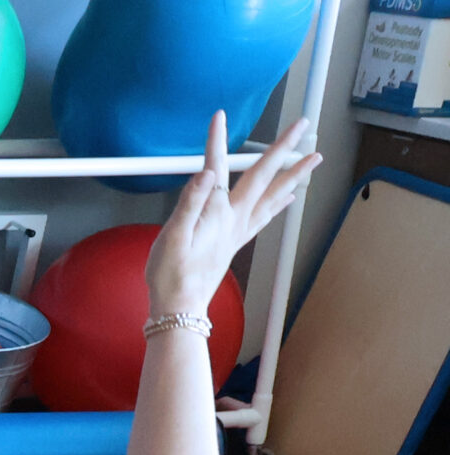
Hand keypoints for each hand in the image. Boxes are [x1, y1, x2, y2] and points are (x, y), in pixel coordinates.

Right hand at [148, 113, 318, 317]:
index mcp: (216, 213)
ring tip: (313, 158)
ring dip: (294, 174)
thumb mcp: (172, 238)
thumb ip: (190, 203)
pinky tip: (290, 196)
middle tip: (303, 126)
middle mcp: (234, 218)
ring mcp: (238, 230)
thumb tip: (206, 173)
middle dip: (283, 149)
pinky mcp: (236, 242)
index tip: (219, 117)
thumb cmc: (170, 275)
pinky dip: (280, 202)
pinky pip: (265, 216)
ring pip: (273, 195)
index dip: (217, 141)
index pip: (217, 168)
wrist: (179, 308)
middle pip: (263, 176)